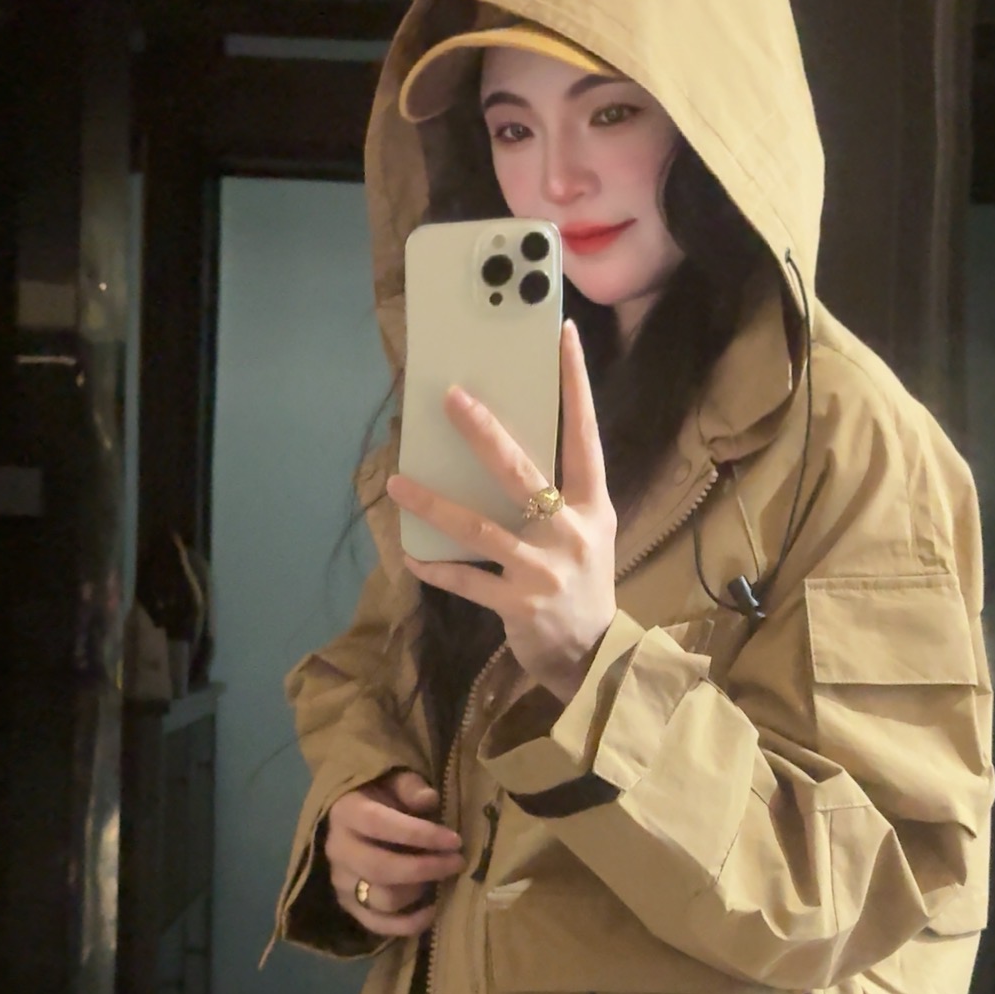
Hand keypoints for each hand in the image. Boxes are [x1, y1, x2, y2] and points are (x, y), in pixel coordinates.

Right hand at [325, 770, 464, 938]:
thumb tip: (428, 799)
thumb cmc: (380, 796)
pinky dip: (408, 924)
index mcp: (346, 813)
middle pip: (381, 869)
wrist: (353, 817)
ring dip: (419, 891)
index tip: (455, 840)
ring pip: (382, 899)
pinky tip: (433, 910)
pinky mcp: (350, 906)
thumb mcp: (393, 781)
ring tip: (442, 877)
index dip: (420, 834)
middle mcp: (338, 850)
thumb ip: (410, 787)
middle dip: (426, 868)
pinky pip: (378, 925)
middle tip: (457, 861)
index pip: (380, 825)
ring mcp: (341, 882)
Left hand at [386, 321, 617, 703]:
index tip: (563, 337)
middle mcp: (569, 531)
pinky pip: (466, 580)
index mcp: (591, 505)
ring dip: (433, 504)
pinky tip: (411, 558)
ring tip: (398, 481)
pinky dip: (436, 569)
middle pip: (521, 472)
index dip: (575, 385)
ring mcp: (542, 569)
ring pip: (478, 528)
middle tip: (451, 398)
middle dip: (484, 433)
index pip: (585, 435)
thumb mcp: (587, 534)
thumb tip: (501, 451)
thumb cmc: (584, 584)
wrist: (596, 656)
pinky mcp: (518, 604)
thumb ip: (557, 497)